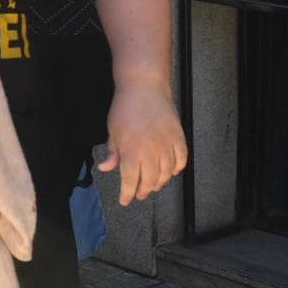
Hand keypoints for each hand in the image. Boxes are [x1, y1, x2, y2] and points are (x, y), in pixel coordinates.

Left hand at [98, 83, 187, 205]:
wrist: (143, 88)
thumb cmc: (124, 108)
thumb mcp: (112, 131)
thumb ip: (113, 153)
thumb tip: (106, 169)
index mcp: (130, 149)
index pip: (129, 179)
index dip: (127, 193)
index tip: (125, 200)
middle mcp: (150, 149)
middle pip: (150, 179)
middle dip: (144, 190)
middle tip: (140, 194)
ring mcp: (166, 143)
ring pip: (167, 172)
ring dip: (160, 182)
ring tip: (154, 185)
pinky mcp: (179, 137)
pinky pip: (181, 159)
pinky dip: (177, 168)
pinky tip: (171, 172)